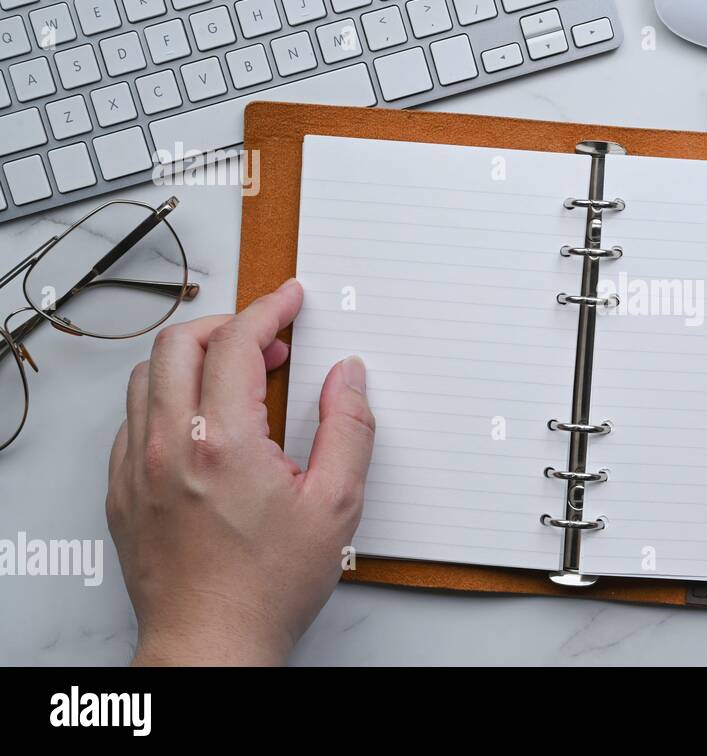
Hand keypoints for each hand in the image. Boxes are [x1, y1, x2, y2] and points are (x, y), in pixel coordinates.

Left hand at [107, 278, 374, 664]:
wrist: (212, 643)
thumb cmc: (267, 586)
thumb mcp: (336, 505)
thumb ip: (349, 429)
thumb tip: (348, 376)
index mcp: (222, 442)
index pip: (236, 343)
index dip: (268, 309)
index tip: (289, 299)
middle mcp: (168, 445)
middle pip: (179, 344)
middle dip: (227, 324)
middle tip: (268, 339)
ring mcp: (137, 467)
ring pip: (147, 377)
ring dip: (193, 359)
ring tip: (237, 377)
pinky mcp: (123, 491)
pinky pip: (133, 420)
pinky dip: (167, 399)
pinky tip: (202, 421)